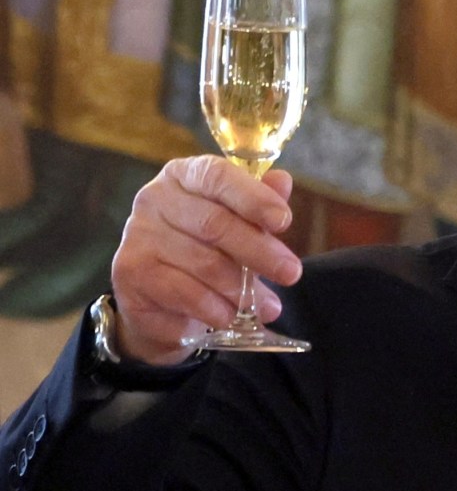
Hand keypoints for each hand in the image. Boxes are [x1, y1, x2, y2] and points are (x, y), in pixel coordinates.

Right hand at [110, 155, 302, 364]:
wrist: (161, 297)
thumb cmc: (207, 247)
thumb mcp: (238, 221)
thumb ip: (259, 201)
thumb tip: (282, 181)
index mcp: (185, 175)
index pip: (218, 176)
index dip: (254, 198)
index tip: (284, 221)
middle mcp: (155, 198)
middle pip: (215, 224)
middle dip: (260, 251)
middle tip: (291, 273)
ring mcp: (138, 234)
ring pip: (203, 263)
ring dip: (242, 288)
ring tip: (269, 306)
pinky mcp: (130, 272)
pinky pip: (184, 293)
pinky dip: (215, 308)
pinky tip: (232, 315)